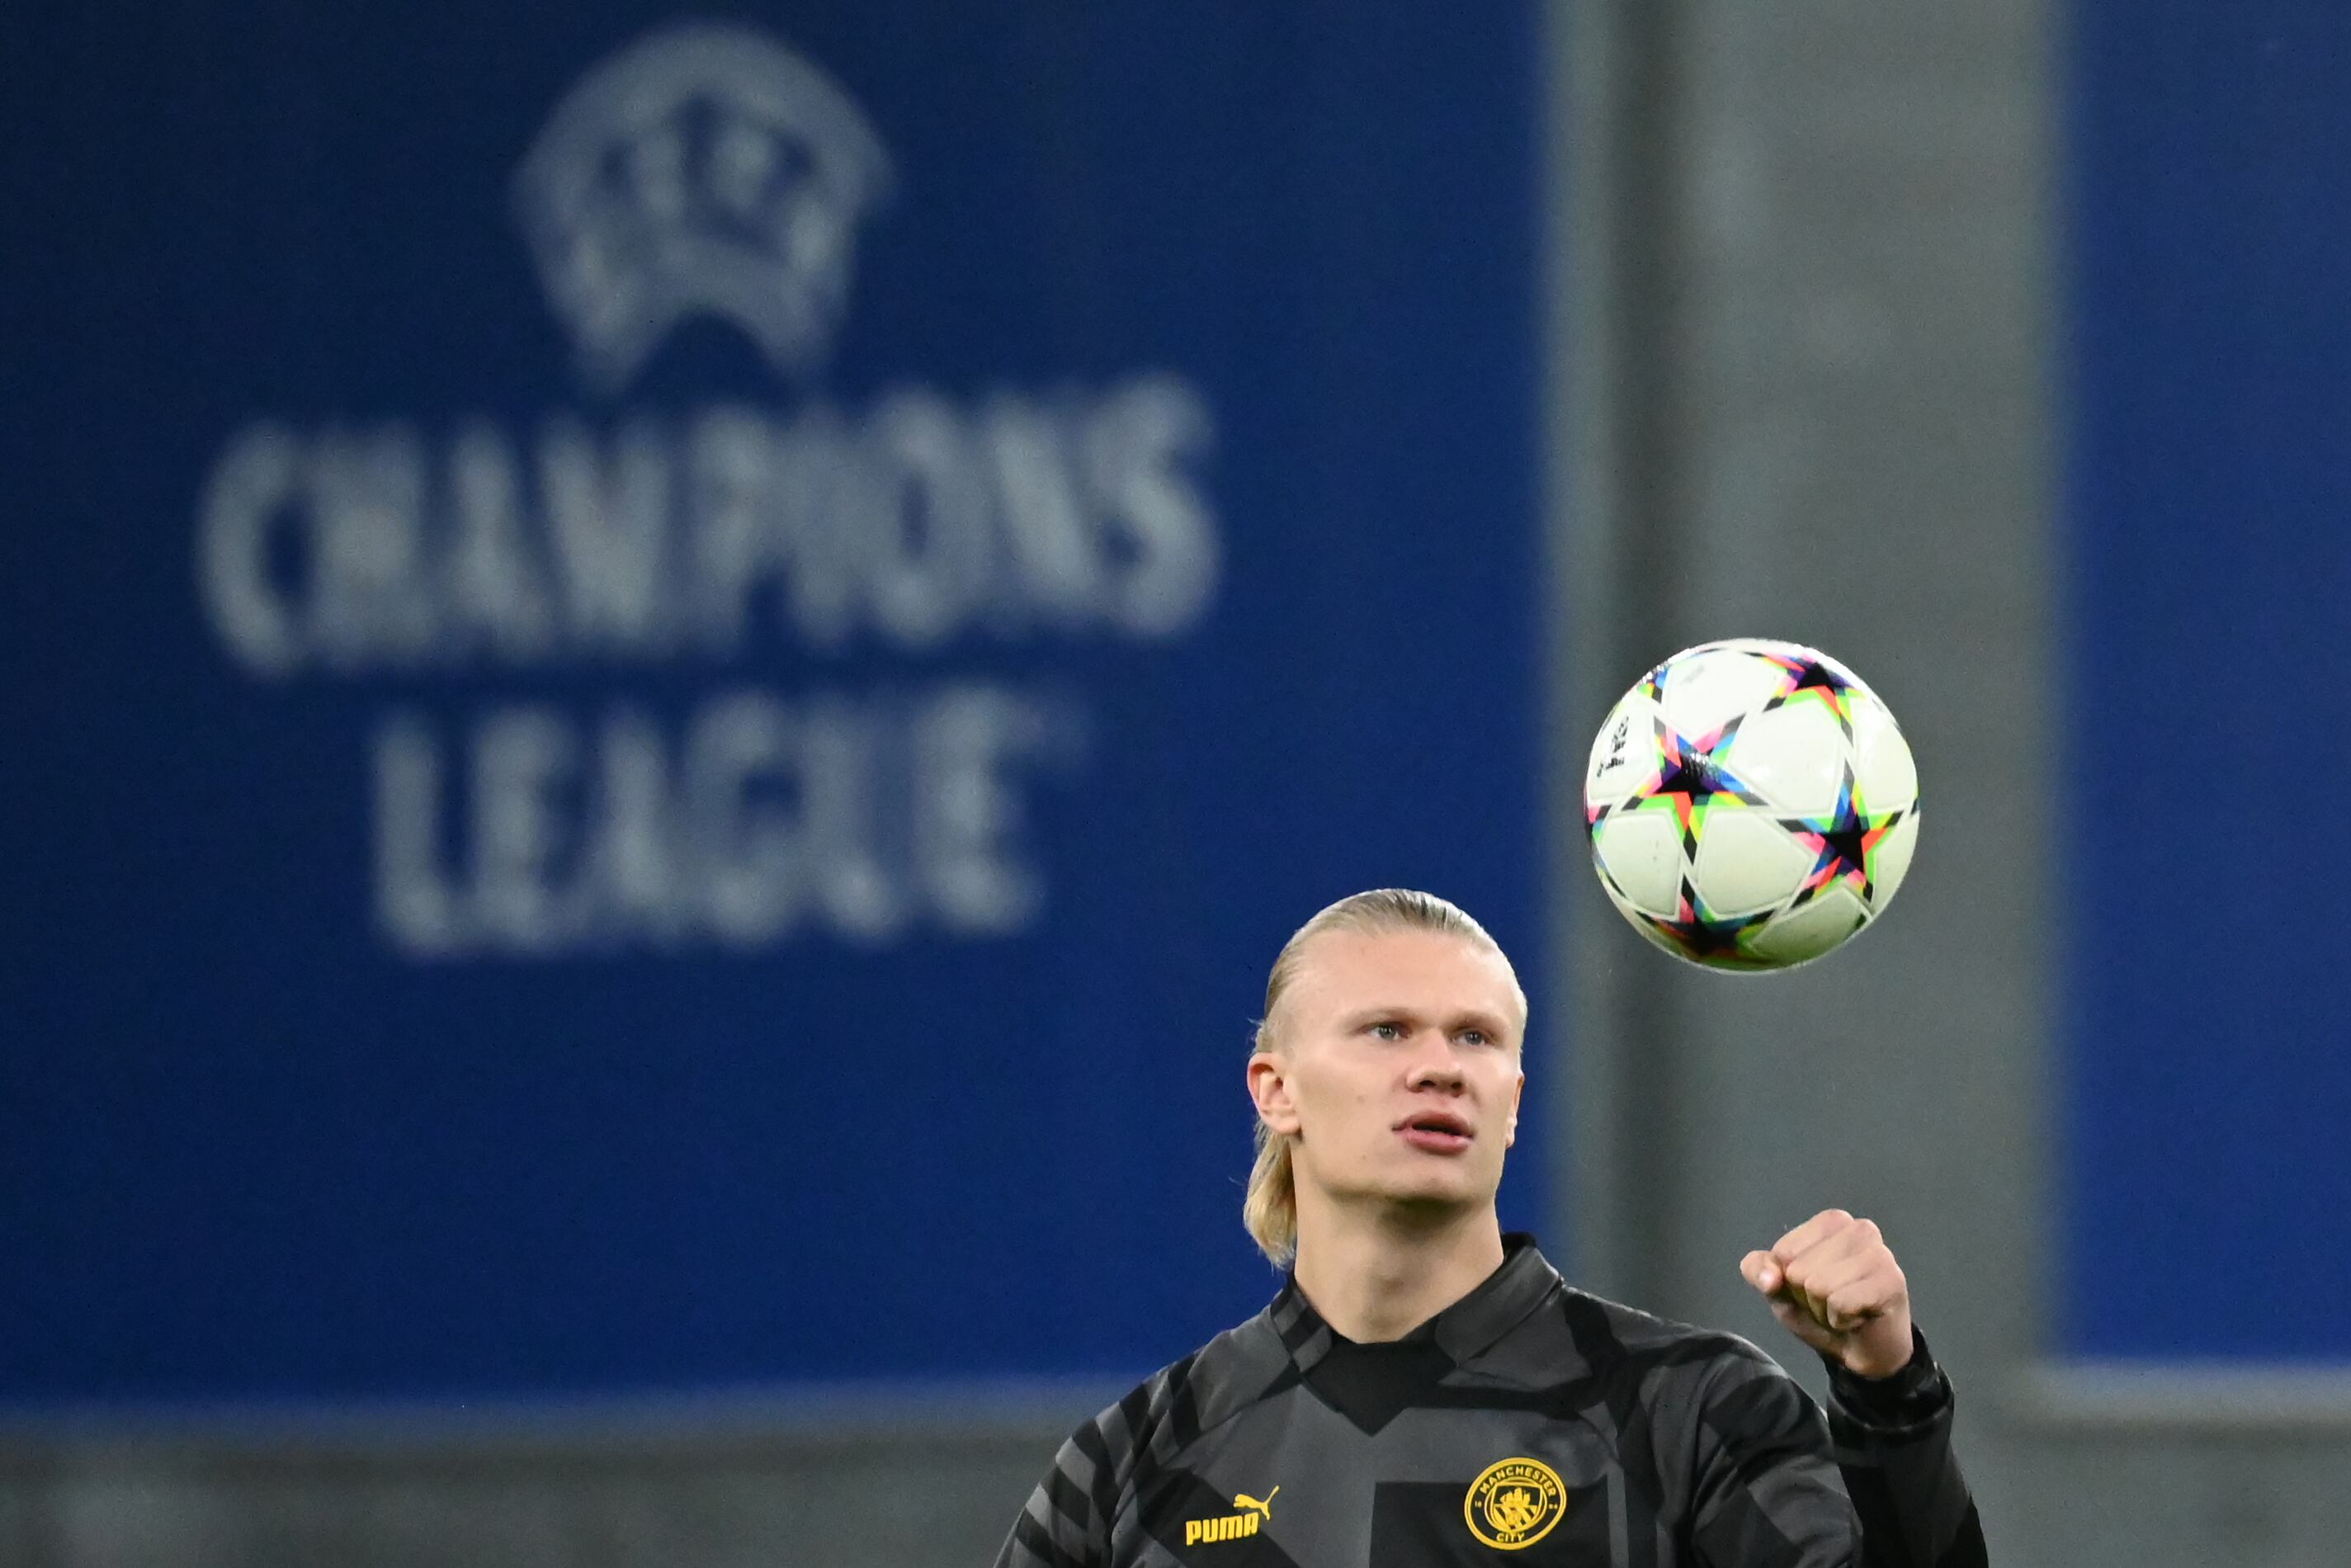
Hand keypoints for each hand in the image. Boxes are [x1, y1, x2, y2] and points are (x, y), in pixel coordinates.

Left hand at [1739, 1209, 1913, 1378]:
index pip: (1783, 1252)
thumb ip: (1758, 1271)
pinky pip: (1840, 1303)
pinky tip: (1859, 1318)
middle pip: (1799, 1270)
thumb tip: (1770, 1279)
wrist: (1862, 1352)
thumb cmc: (1823, 1311)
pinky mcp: (1892, 1282)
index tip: (1813, 1290)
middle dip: (1808, 1298)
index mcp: (1832, 1222)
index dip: (1789, 1281)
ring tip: (1845, 1310)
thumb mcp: (1779, 1289)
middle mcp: (1859, 1229)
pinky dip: (1841, 1320)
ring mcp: (1880, 1254)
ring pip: (1818, 1286)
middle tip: (1833, 1304)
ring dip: (1825, 1310)